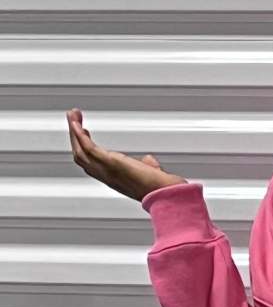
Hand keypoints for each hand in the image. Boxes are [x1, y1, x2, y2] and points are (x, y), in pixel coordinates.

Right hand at [66, 109, 186, 202]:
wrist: (166, 192)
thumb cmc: (162, 187)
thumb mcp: (150, 173)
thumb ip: (147, 165)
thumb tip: (149, 160)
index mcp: (113, 178)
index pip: (91, 163)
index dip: (84, 147)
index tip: (84, 131)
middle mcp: (106, 176)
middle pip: (81, 156)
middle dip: (74, 136)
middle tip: (73, 118)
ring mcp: (106, 171)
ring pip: (80, 151)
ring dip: (73, 132)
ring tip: (72, 114)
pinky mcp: (110, 164)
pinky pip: (88, 148)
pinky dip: (79, 135)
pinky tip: (76, 122)